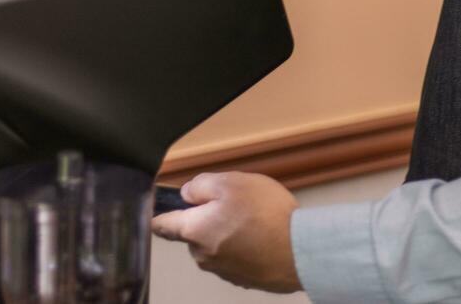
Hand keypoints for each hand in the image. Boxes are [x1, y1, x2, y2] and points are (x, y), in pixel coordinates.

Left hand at [150, 172, 302, 293]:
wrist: (301, 251)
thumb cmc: (267, 216)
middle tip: (234, 203)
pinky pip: (234, 257)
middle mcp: (203, 256)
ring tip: (255, 220)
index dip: (159, 212)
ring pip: (215, 244)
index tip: (160, 206)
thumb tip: (187, 193)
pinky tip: (263, 235)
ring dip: (227, 232)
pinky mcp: (243, 278)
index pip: (161, 225)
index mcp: (194, 231)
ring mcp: (223, 270)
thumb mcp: (231, 182)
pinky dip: (243, 246)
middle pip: (193, 233)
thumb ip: (201, 185)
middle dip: (207, 217)